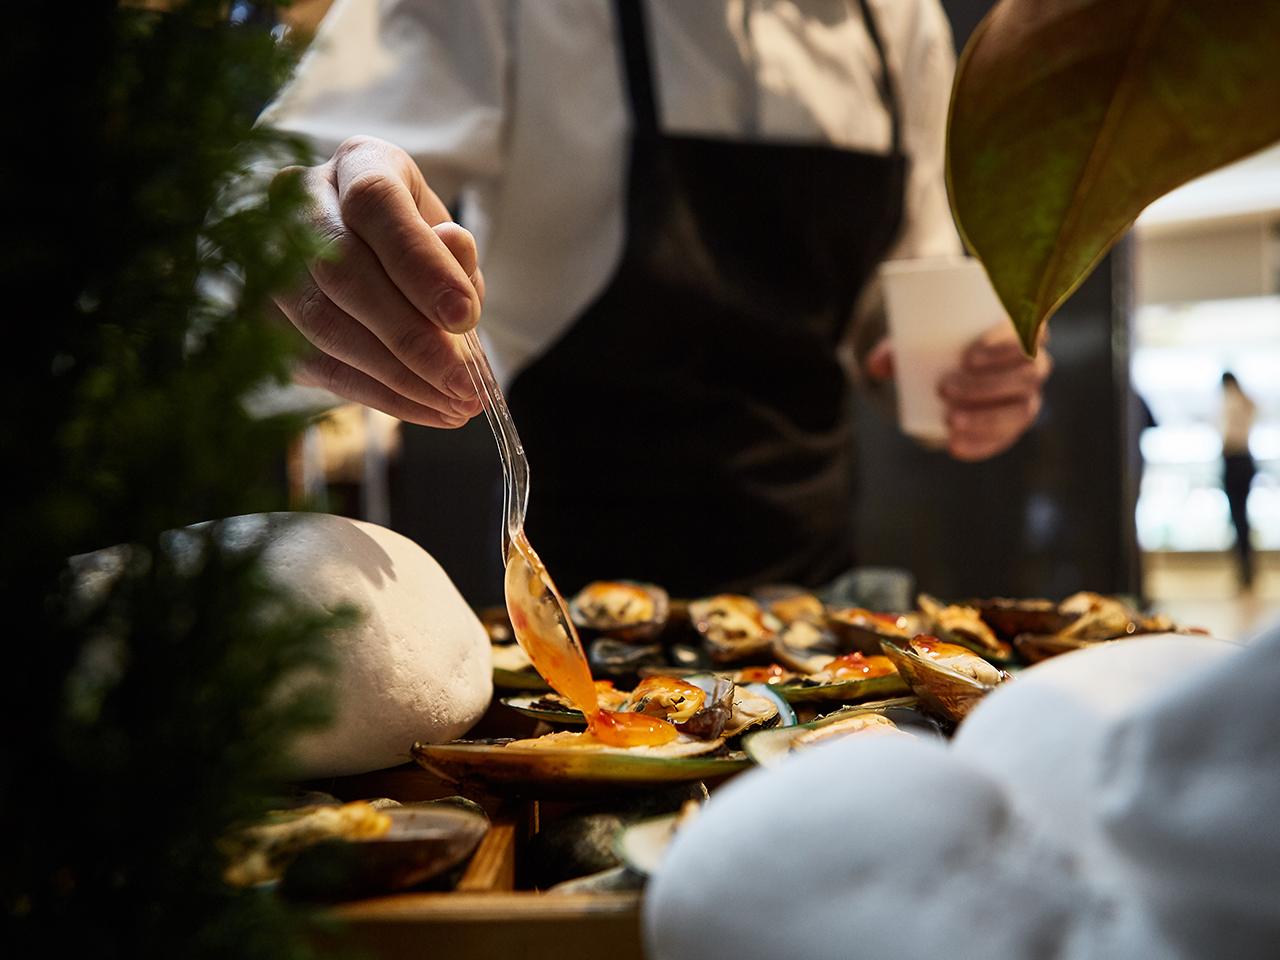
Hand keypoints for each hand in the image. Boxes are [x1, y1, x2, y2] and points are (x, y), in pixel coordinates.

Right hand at [271, 136, 483, 426]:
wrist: (367, 259)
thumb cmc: (417, 249)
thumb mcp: (449, 244)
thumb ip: (453, 255)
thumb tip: (454, 249)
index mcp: (359, 164)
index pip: (375, 204)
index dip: (420, 264)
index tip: (465, 317)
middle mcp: (300, 200)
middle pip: (343, 272)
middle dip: (411, 338)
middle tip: (464, 385)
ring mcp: (268, 256)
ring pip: (323, 324)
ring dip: (396, 377)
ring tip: (453, 406)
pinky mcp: (260, 313)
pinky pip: (315, 363)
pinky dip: (376, 394)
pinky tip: (425, 409)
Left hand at [865, 325, 1052, 460]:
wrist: (958, 365)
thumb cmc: (944, 339)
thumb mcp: (922, 335)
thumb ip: (897, 348)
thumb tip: (875, 367)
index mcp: (1024, 329)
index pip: (1030, 334)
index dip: (1004, 347)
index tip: (967, 357)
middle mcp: (1036, 363)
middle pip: (1025, 375)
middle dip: (986, 385)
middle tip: (944, 388)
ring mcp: (1029, 395)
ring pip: (1020, 409)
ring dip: (985, 418)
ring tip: (949, 421)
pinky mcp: (1014, 423)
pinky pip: (1007, 438)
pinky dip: (982, 445)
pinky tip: (956, 448)